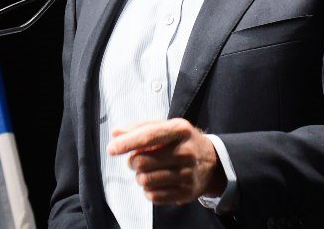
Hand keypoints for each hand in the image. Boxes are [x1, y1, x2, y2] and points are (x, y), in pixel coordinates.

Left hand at [106, 118, 226, 204]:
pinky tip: (156, 181)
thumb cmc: (182, 141)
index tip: (111, 148)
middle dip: (133, 161)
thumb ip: (140, 127)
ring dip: (139, 176)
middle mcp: (186, 151)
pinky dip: (148, 190)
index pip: (149, 136)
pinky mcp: (186, 193)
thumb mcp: (167, 126)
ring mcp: (187, 174)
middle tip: (137, 159)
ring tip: (147, 170)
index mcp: (180, 129)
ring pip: (146, 180)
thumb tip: (116, 132)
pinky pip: (153, 196)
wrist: (212, 162)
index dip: (127, 143)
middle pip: (142, 161)